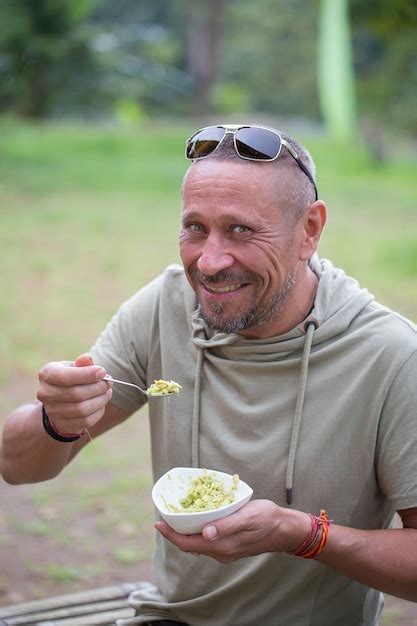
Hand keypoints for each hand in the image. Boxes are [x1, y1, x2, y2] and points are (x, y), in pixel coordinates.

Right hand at [37, 353, 111, 435]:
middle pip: (75, 394)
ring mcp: (52, 411)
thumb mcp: (75, 366)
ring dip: (100, 400)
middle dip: (97, 387)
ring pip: (81, 409)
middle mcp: (45, 393)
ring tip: (107, 392)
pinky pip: (85, 421)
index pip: (65, 376)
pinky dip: (98, 411)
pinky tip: (102, 403)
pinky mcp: (63, 425)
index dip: (87, 375)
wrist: (62, 401)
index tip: (103, 372)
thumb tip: (87, 359)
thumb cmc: (72, 378)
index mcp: (47, 374)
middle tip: (109, 382)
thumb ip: (82, 363)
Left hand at [155, 499, 310, 562]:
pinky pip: (207, 542)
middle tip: (163, 516)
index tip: (158, 523)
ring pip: (198, 544)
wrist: (285, 530)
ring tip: (175, 516)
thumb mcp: (248, 517)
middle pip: (190, 545)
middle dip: (174, 532)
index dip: (171, 534)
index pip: (188, 543)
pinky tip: (196, 520)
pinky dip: (197, 532)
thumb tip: (206, 532)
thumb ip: (227, 525)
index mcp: (222, 546)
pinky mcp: (230, 547)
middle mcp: (221, 552)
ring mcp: (226, 551)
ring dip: (185, 532)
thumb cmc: (268, 519)